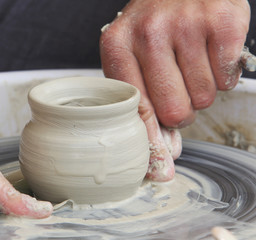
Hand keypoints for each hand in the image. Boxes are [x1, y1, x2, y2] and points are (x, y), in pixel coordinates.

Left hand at [100, 0, 249, 180]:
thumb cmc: (156, 24)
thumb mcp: (134, 56)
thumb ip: (145, 102)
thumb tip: (166, 154)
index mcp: (117, 45)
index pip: (136, 109)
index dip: (151, 142)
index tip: (160, 167)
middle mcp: (148, 33)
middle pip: (174, 111)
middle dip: (180, 111)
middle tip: (178, 88)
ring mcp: (185, 25)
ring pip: (203, 98)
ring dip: (201, 91)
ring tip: (191, 63)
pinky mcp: (222, 21)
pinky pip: (228, 79)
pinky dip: (223, 75)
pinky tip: (209, 53)